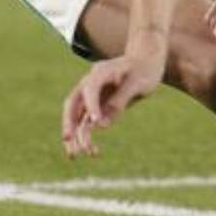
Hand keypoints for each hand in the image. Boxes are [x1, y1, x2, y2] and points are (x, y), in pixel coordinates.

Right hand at [60, 40, 167, 158]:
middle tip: (68, 140)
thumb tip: (102, 124)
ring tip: (74, 156)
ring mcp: (93, 95)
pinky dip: (86, 136)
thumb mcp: (138, 83)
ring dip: (75, 135)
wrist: (147, 60)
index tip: (95, 122)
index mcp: (101, 72)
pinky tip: (92, 151)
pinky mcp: (98, 105)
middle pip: (73, 103)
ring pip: (77, 116)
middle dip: (69, 122)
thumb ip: (120, 100)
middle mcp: (91, 84)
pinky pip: (87, 122)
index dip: (91, 105)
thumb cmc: (145, 69)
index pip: (90, 89)